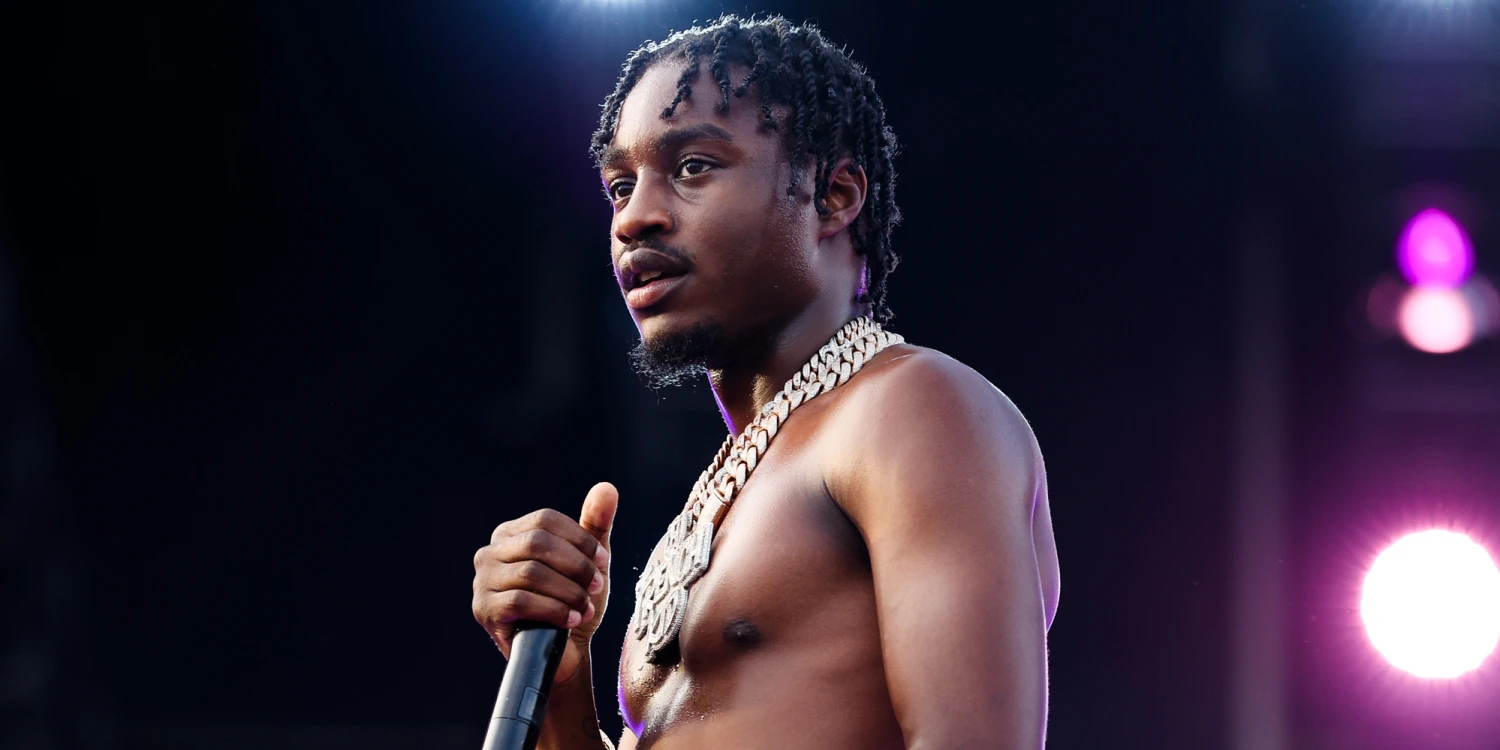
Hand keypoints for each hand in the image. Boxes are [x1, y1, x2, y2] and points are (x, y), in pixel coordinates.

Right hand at [472, 482, 617, 684]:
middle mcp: (489, 552)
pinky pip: (522, 601)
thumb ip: (595, 526)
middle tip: (598, 585)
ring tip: (586, 606)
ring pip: (531, 573)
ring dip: (569, 591)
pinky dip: (554, 610)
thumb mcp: (587, 562)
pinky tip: (571, 620)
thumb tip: (607, 488)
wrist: (560, 652)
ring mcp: (482, 581)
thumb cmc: (571, 600)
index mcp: (511, 534)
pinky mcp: (484, 609)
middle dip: (576, 565)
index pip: (545, 520)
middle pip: (537, 543)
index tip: (603, 561)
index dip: (579, 539)